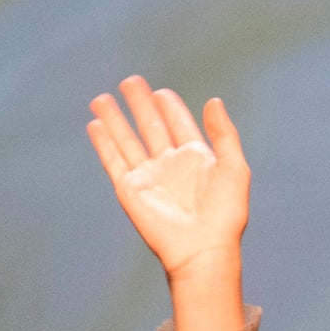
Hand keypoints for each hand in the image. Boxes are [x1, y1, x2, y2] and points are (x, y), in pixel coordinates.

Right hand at [85, 74, 249, 281]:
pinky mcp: (130, 190)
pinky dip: (103, 142)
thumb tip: (214, 101)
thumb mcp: (234, 168)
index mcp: (196, 159)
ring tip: (102, 98)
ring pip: (127, 140)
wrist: (202, 249)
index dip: (170, 107)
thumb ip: (224, 134)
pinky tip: (95, 124)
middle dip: (140, 104)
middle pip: (151, 127)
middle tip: (130, 81)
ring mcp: (148, 177)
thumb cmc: (225, 214)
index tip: (161, 92)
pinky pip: (113, 160)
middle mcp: (170, 165)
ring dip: (115, 118)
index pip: (179, 125)